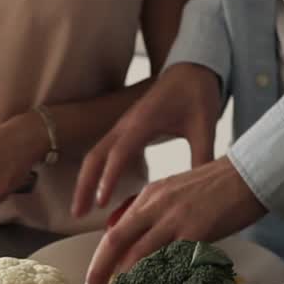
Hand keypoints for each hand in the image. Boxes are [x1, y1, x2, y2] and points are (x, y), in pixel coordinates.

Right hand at [73, 63, 221, 216]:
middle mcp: (126, 124)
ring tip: (80, 210)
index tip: (101, 202)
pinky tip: (97, 194)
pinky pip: (103, 153)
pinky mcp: (124, 131)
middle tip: (77, 213)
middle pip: (95, 156)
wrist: (191, 70)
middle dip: (84, 185)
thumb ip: (203, 156)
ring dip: (85, 181)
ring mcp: (122, 127)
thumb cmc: (197, 94)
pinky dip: (95, 173)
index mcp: (143, 122)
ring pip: (94, 155)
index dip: (109, 178)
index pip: (119, 153)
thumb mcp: (205, 126)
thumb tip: (202, 191)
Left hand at [84, 157, 265, 283]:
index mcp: (149, 196)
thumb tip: (149, 247)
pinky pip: (171, 259)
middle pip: (116, 242)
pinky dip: (160, 278)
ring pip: (139, 254)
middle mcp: (155, 205)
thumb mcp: (178, 194)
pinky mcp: (196, 230)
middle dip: (100, 271)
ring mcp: (174, 218)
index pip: (115, 230)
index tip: (95, 278)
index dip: (101, 258)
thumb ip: (160, 216)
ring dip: (127, 280)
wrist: (251, 172)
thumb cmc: (220, 186)